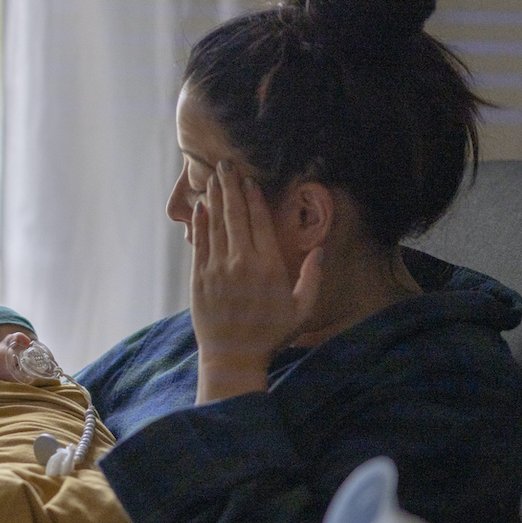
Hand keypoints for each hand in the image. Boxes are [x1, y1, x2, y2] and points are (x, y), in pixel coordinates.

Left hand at [190, 160, 321, 402]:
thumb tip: (321, 248)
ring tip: (213, 178)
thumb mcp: (302, 310)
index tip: (249, 180)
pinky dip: (200, 223)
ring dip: (215, 198)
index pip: (260, 222)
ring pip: (216, 224)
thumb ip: (313, 277)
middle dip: (230, 187)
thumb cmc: (271, 335)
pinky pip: (200, 244)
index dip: (253, 197)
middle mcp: (242, 262)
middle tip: (226, 164)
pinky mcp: (199, 279)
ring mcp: (218, 269)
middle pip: (236, 215)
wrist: (233, 358)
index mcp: (269, 266)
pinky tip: (201, 207)